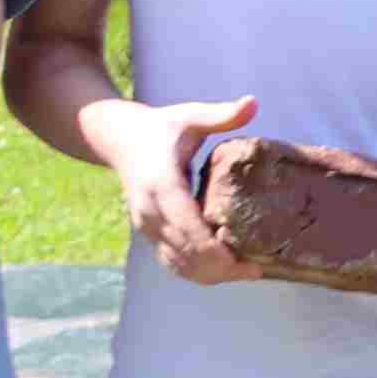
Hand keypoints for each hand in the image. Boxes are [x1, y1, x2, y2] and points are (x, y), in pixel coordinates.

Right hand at [87, 88, 259, 280]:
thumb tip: (253, 102)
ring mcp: (146, 226)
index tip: (245, 261)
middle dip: (220, 269)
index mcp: (160, 185)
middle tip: (258, 270)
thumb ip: (220, 114)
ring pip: (177, 264)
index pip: (187, 226)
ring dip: (211, 275)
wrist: (118, 139)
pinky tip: (225, 272)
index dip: (214, 249)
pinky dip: (197, 272)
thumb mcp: (189, 116)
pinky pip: (172, 261)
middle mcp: (149, 212)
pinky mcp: (149, 233)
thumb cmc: (161, 127)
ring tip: (249, 272)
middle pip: (185, 253)